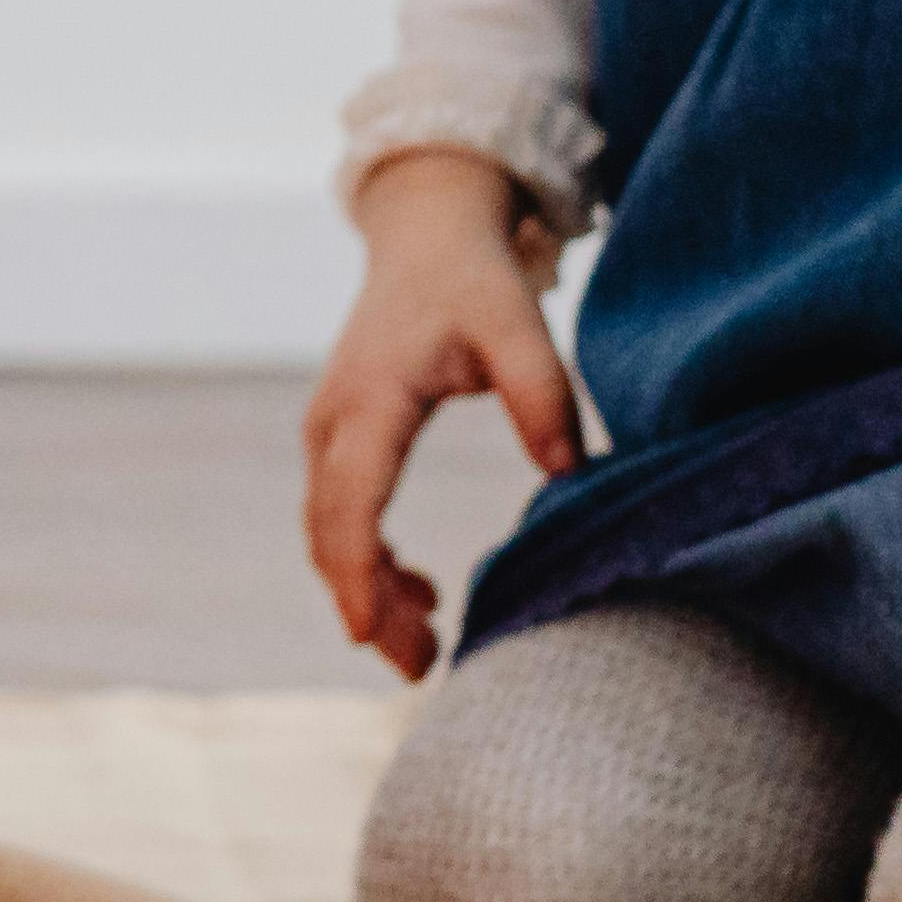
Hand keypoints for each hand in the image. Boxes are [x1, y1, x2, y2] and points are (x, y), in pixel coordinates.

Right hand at [303, 149, 583, 680]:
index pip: (350, 505)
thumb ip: (544, 392)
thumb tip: (570, 471)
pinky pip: (341, 516)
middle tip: (421, 669)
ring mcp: (330, 431)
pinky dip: (371, 561)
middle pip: (332, 535)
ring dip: (370, 590)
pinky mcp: (342, 438)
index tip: (370, 637)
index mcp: (370, 399)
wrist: (425, 232)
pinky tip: (421, 590)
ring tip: (426, 646)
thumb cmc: (471, 277)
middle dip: (368, 605)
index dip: (357, 576)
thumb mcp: (516, 322)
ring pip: (331, 532)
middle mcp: (334, 421)